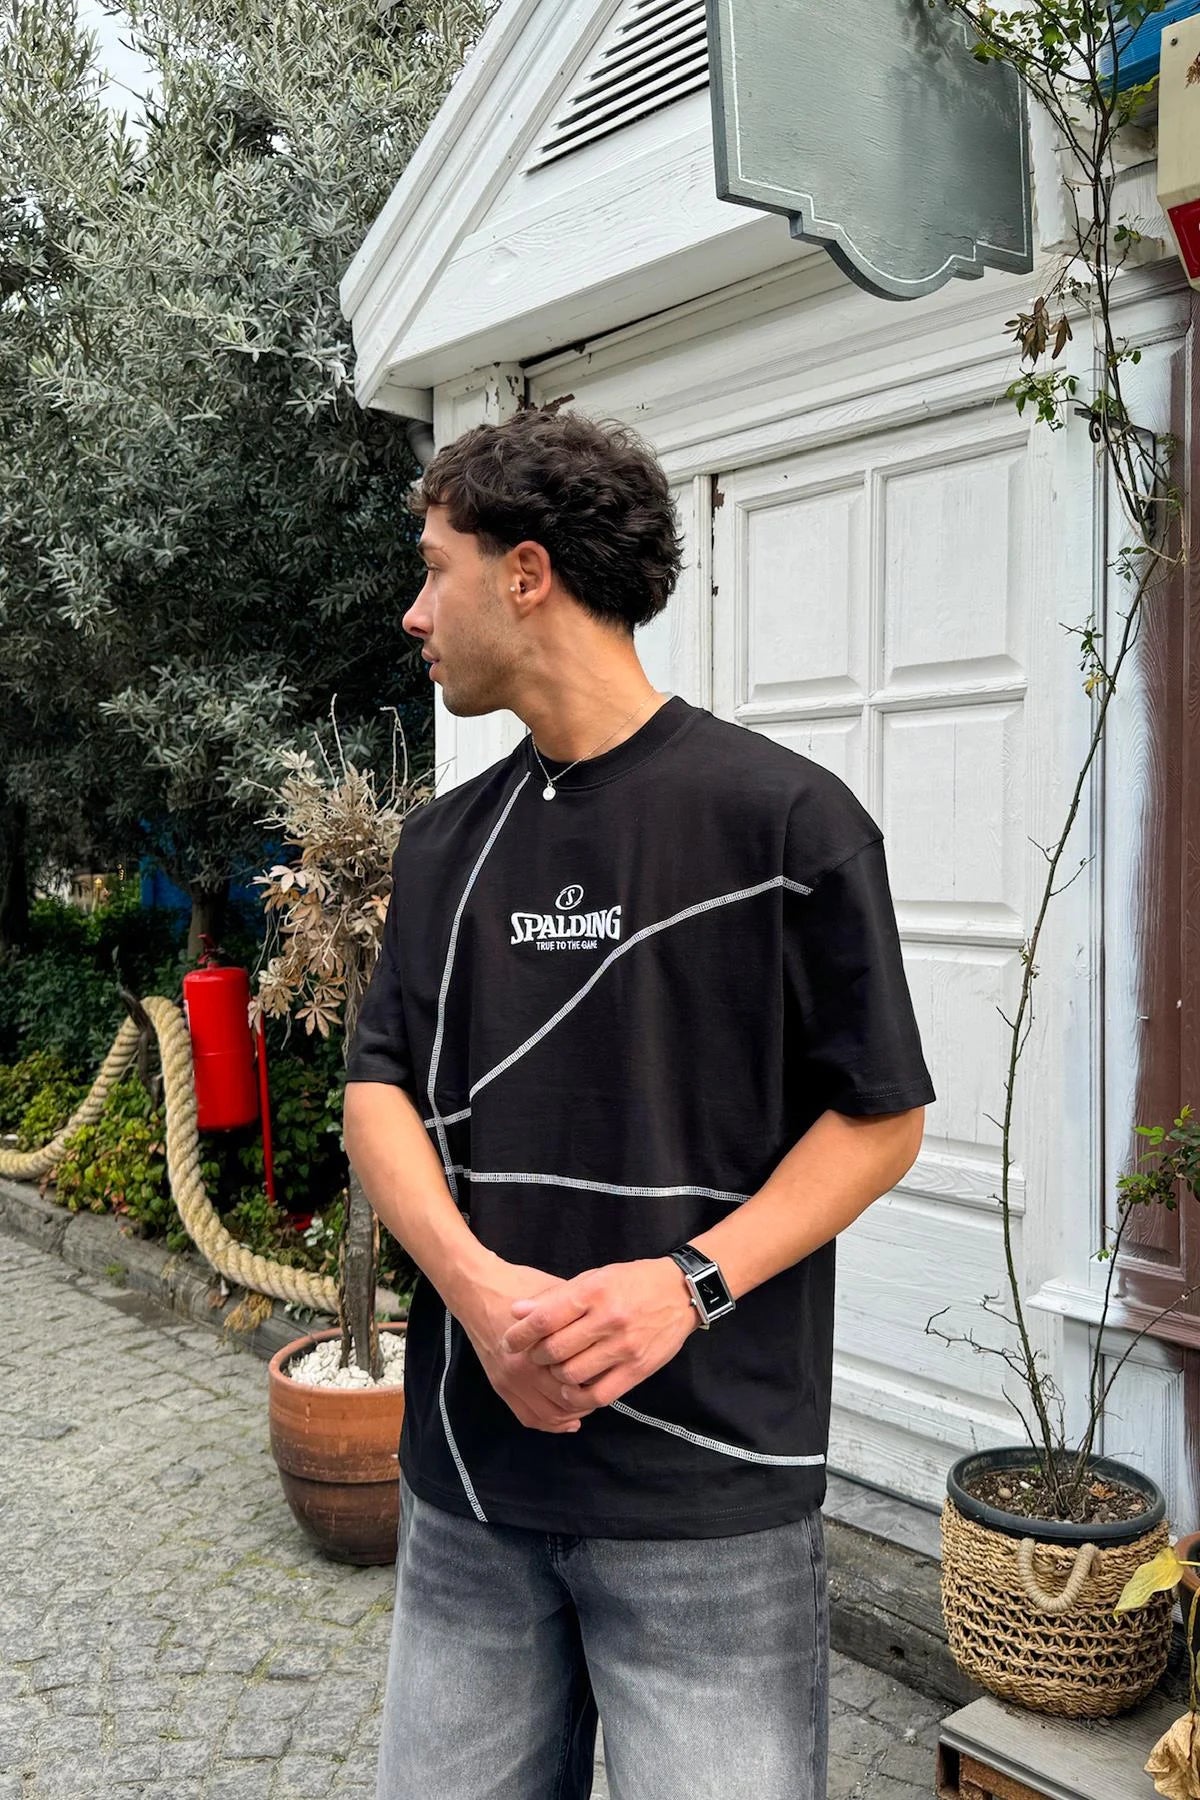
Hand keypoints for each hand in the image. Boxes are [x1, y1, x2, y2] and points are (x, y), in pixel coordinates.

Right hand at [458, 1259, 595, 1434]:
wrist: (478, 1290)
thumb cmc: (520, 1285)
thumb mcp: (556, 1293)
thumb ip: (578, 1315)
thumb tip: (605, 1333)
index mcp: (542, 1345)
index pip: (581, 1377)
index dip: (600, 1378)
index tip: (610, 1372)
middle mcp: (524, 1369)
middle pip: (567, 1400)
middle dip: (589, 1399)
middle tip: (602, 1389)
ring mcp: (510, 1380)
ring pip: (549, 1414)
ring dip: (571, 1414)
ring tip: (587, 1404)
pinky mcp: (499, 1385)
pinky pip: (528, 1417)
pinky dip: (549, 1424)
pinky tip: (568, 1420)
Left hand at [500, 1258, 697, 1410]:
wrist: (681, 1293)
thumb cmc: (631, 1282)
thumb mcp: (593, 1279)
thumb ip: (555, 1297)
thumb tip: (517, 1312)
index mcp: (594, 1293)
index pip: (545, 1319)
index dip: (520, 1334)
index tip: (509, 1341)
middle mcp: (608, 1320)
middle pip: (554, 1351)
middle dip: (535, 1357)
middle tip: (534, 1356)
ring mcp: (624, 1347)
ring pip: (572, 1375)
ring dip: (555, 1377)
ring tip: (554, 1369)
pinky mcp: (637, 1370)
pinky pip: (598, 1395)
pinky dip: (578, 1396)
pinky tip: (573, 1388)